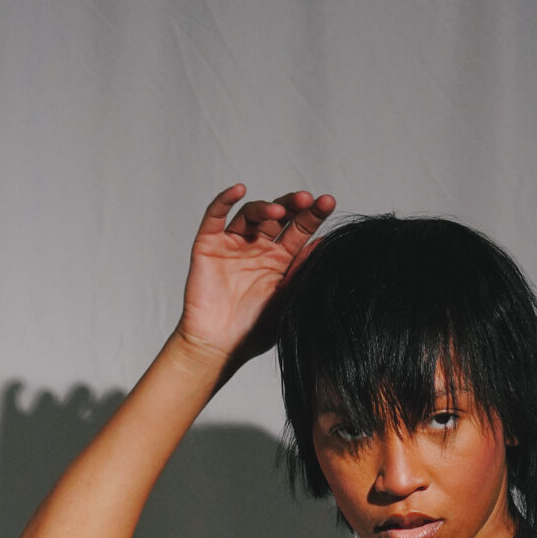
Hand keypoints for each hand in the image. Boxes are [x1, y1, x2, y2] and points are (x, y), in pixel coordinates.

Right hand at [176, 183, 334, 368]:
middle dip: (293, 205)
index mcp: (279, 261)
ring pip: (251, 214)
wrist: (218, 347)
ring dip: (266, 207)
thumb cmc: (253, 331)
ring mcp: (233, 245)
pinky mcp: (209, 245)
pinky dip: (225, 199)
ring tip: (279, 212)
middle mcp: (258, 248)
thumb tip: (325, 242)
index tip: (328, 202)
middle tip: (306, 199)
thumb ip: (301, 270)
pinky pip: (215, 216)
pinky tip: (239, 190)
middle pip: (278, 216)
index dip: (313, 214)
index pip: (299, 230)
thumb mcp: (286, 299)